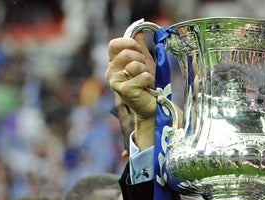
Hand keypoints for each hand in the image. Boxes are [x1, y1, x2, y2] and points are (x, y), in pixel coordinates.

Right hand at [105, 33, 156, 147]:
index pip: (114, 44)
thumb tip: (139, 30)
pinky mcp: (124, 90)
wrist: (153, 105)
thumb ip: (140, 47)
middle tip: (145, 70)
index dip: (129, 43)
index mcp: (113, 62)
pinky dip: (149, 80)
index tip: (140, 51)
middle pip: (127, 53)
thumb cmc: (147, 84)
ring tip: (146, 80)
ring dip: (146, 71)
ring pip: (135, 65)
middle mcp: (111, 71)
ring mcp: (115, 82)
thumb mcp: (144, 62)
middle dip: (142, 60)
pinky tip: (147, 87)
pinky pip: (142, 76)